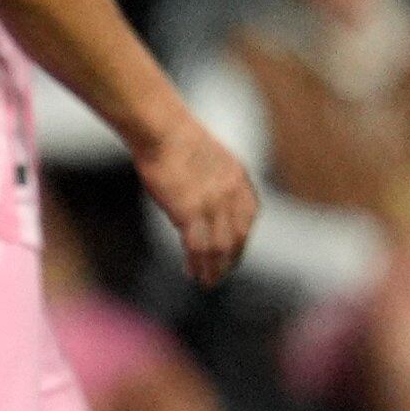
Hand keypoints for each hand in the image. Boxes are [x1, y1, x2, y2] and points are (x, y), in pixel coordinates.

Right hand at [140, 118, 257, 286]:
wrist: (161, 128)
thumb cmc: (173, 136)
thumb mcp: (206, 156)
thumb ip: (213, 180)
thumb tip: (202, 200)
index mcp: (238, 179)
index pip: (248, 218)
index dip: (241, 238)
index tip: (233, 251)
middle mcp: (231, 195)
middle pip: (237, 237)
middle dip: (230, 260)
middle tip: (220, 274)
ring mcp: (212, 205)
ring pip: (219, 247)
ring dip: (214, 268)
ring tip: (207, 281)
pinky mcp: (190, 212)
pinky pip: (197, 246)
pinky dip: (197, 263)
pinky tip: (192, 272)